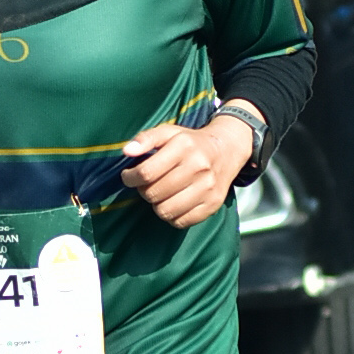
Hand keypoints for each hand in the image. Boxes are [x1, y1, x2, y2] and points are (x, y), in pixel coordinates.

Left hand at [120, 114, 255, 228]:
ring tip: (160, 194)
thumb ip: (145, 138)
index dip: (131, 178)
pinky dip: (172, 216)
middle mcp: (198, 167)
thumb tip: (127, 151)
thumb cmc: (190, 142)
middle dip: (143, 190)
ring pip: (165, 211)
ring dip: (156, 204)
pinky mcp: (212, 204)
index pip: (147, 172)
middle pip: (154, 193)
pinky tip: (173, 202)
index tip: (129, 176)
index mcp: (184, 146)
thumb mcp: (168, 132)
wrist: (226, 150)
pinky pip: (181, 222)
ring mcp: (207, 188)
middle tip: (147, 184)